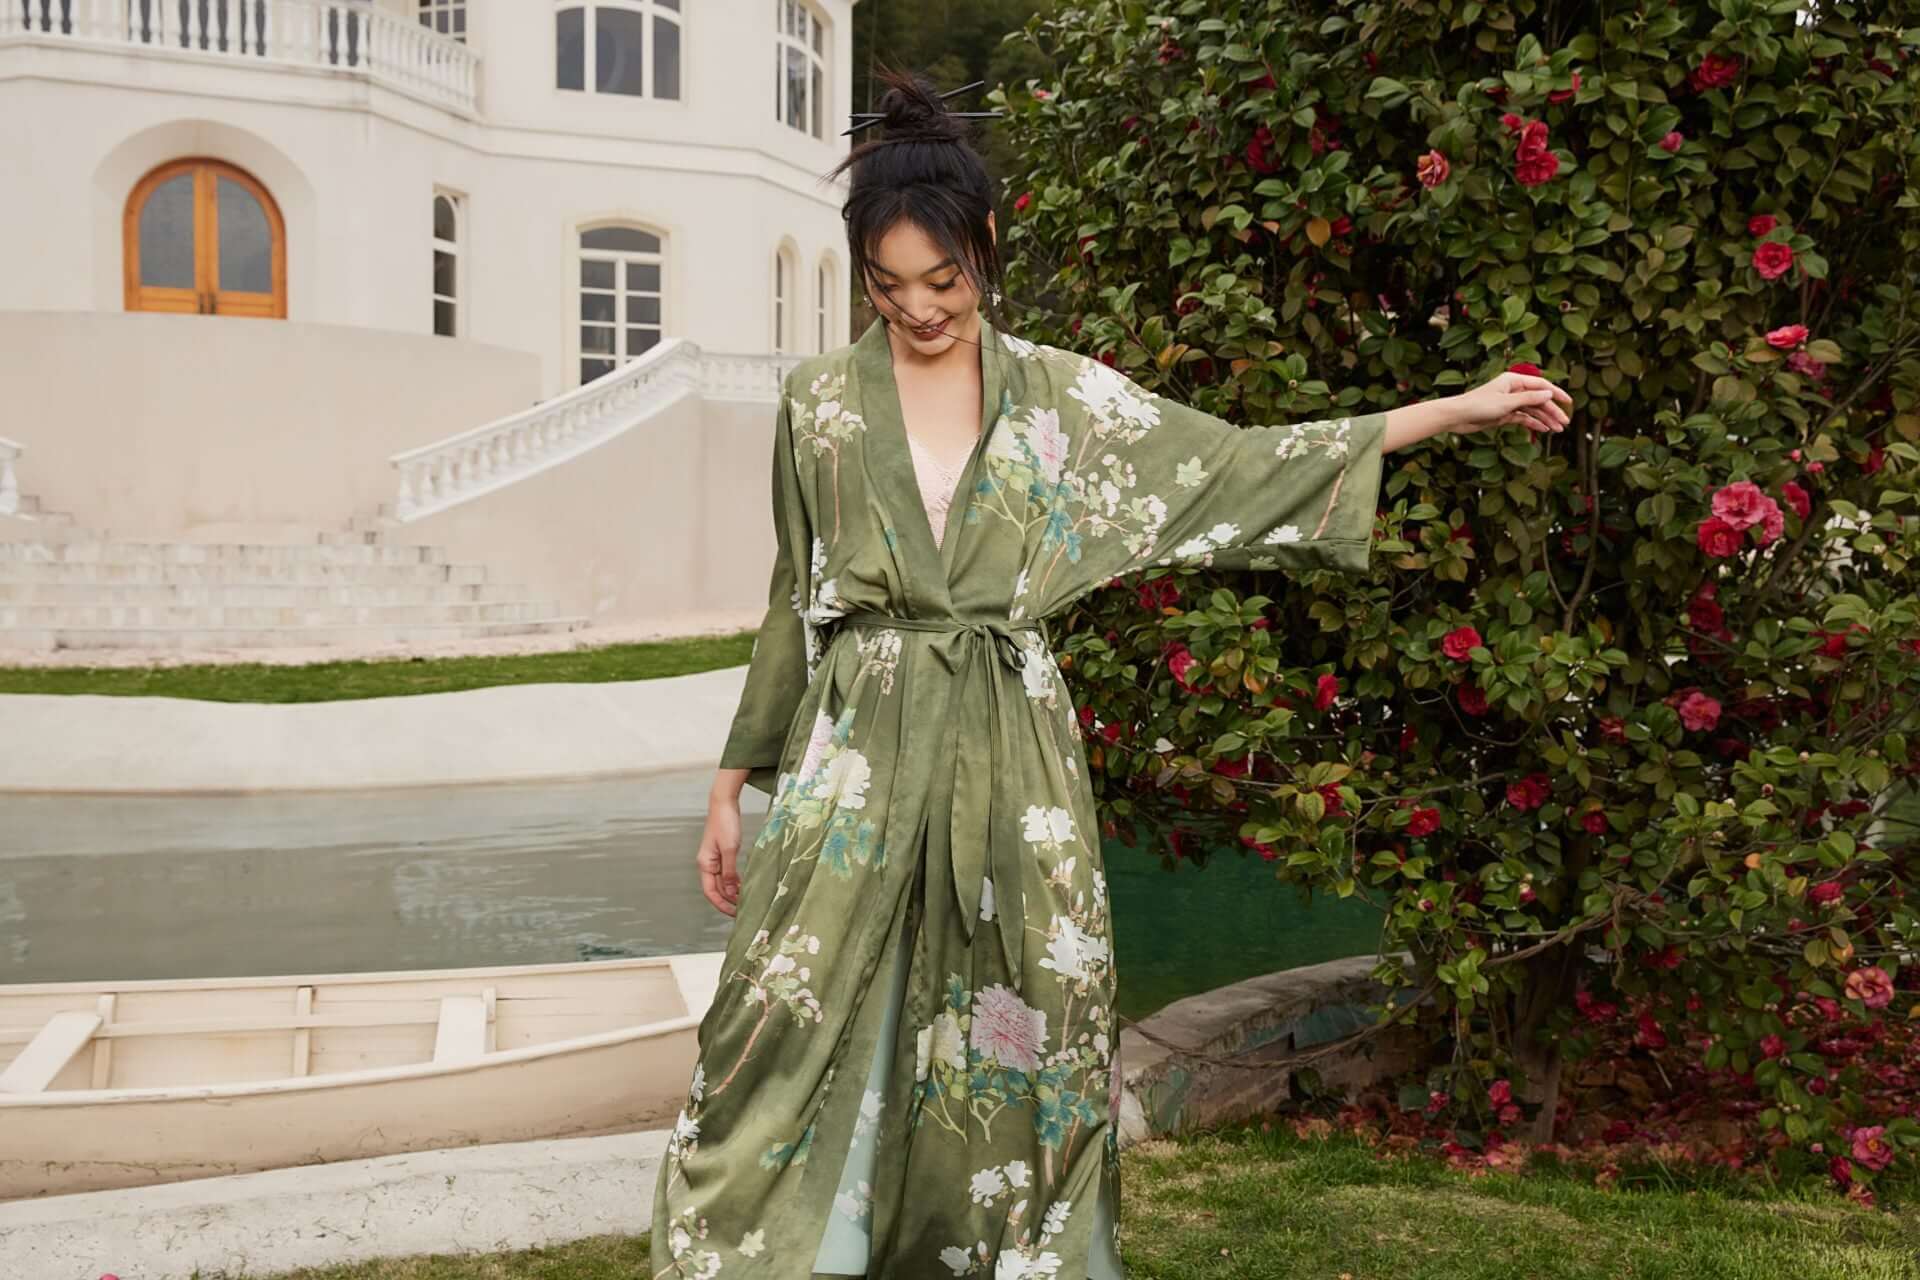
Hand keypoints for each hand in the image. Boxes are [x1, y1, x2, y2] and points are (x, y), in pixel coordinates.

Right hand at [697, 796, 743, 915]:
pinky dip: (734, 882)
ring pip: (722, 882)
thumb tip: (731, 892)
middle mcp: (708, 864)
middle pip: (716, 889)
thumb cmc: (725, 823)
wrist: (724, 803)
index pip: (711, 892)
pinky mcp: (722, 853)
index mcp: (706, 864)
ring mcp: (714, 859)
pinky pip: (727, 873)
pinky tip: (744, 886)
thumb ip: (730, 872)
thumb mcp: (730, 849)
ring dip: (732, 893)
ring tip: (745, 901)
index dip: (721, 905)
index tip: (734, 914)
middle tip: (742, 912)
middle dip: (728, 901)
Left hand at [1449, 371, 1572, 436]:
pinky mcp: (1504, 414)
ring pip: (1532, 410)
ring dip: (1545, 419)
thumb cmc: (1479, 405)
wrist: (1457, 417)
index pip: (1541, 385)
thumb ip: (1529, 399)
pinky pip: (1523, 418)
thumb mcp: (1507, 402)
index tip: (1569, 402)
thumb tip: (1549, 395)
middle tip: (1565, 422)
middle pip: (1538, 400)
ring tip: (1558, 429)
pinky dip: (1533, 423)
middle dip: (1552, 411)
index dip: (1556, 393)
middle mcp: (1513, 390)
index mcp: (1514, 381)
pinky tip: (1544, 429)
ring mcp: (1509, 403)